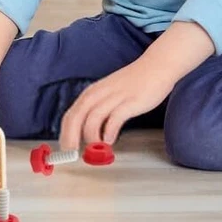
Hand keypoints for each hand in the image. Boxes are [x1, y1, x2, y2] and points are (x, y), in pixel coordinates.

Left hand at [59, 59, 173, 150]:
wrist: (156, 66)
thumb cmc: (134, 83)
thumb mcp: (109, 95)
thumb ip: (99, 111)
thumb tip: (89, 134)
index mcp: (92, 93)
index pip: (70, 116)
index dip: (64, 135)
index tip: (65, 151)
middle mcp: (99, 93)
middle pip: (76, 117)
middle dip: (71, 138)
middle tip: (72, 155)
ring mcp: (114, 96)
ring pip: (92, 119)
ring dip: (91, 138)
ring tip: (95, 151)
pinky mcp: (130, 101)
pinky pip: (114, 118)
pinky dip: (109, 131)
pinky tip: (110, 140)